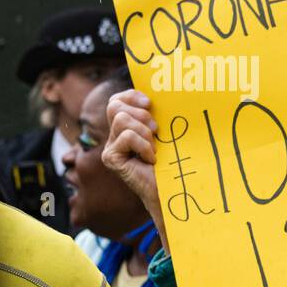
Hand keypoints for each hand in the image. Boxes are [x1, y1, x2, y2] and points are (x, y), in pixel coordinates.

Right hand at [103, 89, 169, 252]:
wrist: (174, 190)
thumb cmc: (175, 162)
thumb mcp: (167, 134)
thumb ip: (158, 117)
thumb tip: (161, 96)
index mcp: (126, 128)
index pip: (117, 100)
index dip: (130, 96)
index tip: (149, 103)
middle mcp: (114, 136)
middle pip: (115, 106)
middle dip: (142, 115)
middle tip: (158, 132)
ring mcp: (111, 147)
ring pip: (122, 120)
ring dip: (145, 133)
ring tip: (154, 150)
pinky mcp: (111, 158)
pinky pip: (127, 137)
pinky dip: (144, 146)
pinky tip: (150, 159)